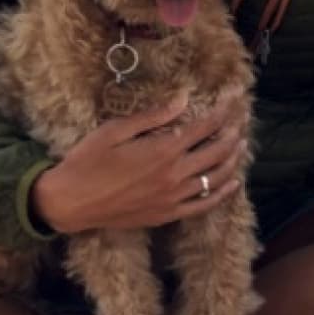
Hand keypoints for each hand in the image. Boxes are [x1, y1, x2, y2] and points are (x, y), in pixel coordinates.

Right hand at [31, 90, 246, 233]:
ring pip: (215, 178)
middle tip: (242, 119)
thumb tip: (183, 99)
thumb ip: (152, 116)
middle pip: (215, 151)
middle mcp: (174, 175)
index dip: (221, 112)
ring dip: (232, 159)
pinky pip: (204, 205)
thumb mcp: (115, 130)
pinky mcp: (167, 215)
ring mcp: (173, 198)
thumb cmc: (87, 161)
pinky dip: (222, 193)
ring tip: (241, 144)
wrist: (71, 202)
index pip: (203, 127)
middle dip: (232, 132)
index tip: (233, 99)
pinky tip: (233, 183)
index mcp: (162, 150)